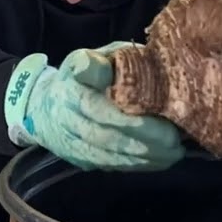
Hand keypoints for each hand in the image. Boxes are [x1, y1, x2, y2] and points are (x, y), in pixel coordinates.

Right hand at [4, 43, 184, 171]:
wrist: (47, 106)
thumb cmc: (84, 75)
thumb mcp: (95, 57)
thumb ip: (114, 61)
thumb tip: (143, 62)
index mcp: (72, 85)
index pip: (99, 105)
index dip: (128, 116)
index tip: (156, 113)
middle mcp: (66, 115)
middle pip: (106, 134)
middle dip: (144, 139)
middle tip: (175, 139)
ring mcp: (70, 141)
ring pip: (109, 154)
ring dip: (144, 156)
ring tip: (173, 152)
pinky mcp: (78, 159)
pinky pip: (109, 165)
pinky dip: (136, 165)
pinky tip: (159, 160)